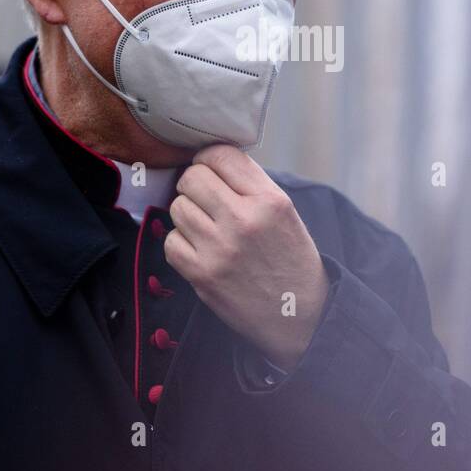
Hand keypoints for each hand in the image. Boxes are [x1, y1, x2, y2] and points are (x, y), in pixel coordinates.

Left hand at [165, 144, 328, 370]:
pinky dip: (180, 244)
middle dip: (193, 185)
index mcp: (270, 200)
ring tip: (206, 228)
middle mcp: (244, 220)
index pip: (221, 155)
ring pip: (177, 207)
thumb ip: (250, 184)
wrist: (300, 315)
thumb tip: (208, 161)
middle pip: (192, 178)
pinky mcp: (202, 274)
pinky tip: (200, 250)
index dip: (209, 160)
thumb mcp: (284, 211)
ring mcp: (221, 248)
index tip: (209, 170)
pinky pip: (170, 241)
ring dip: (187, 215)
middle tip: (204, 200)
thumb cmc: (289, 258)